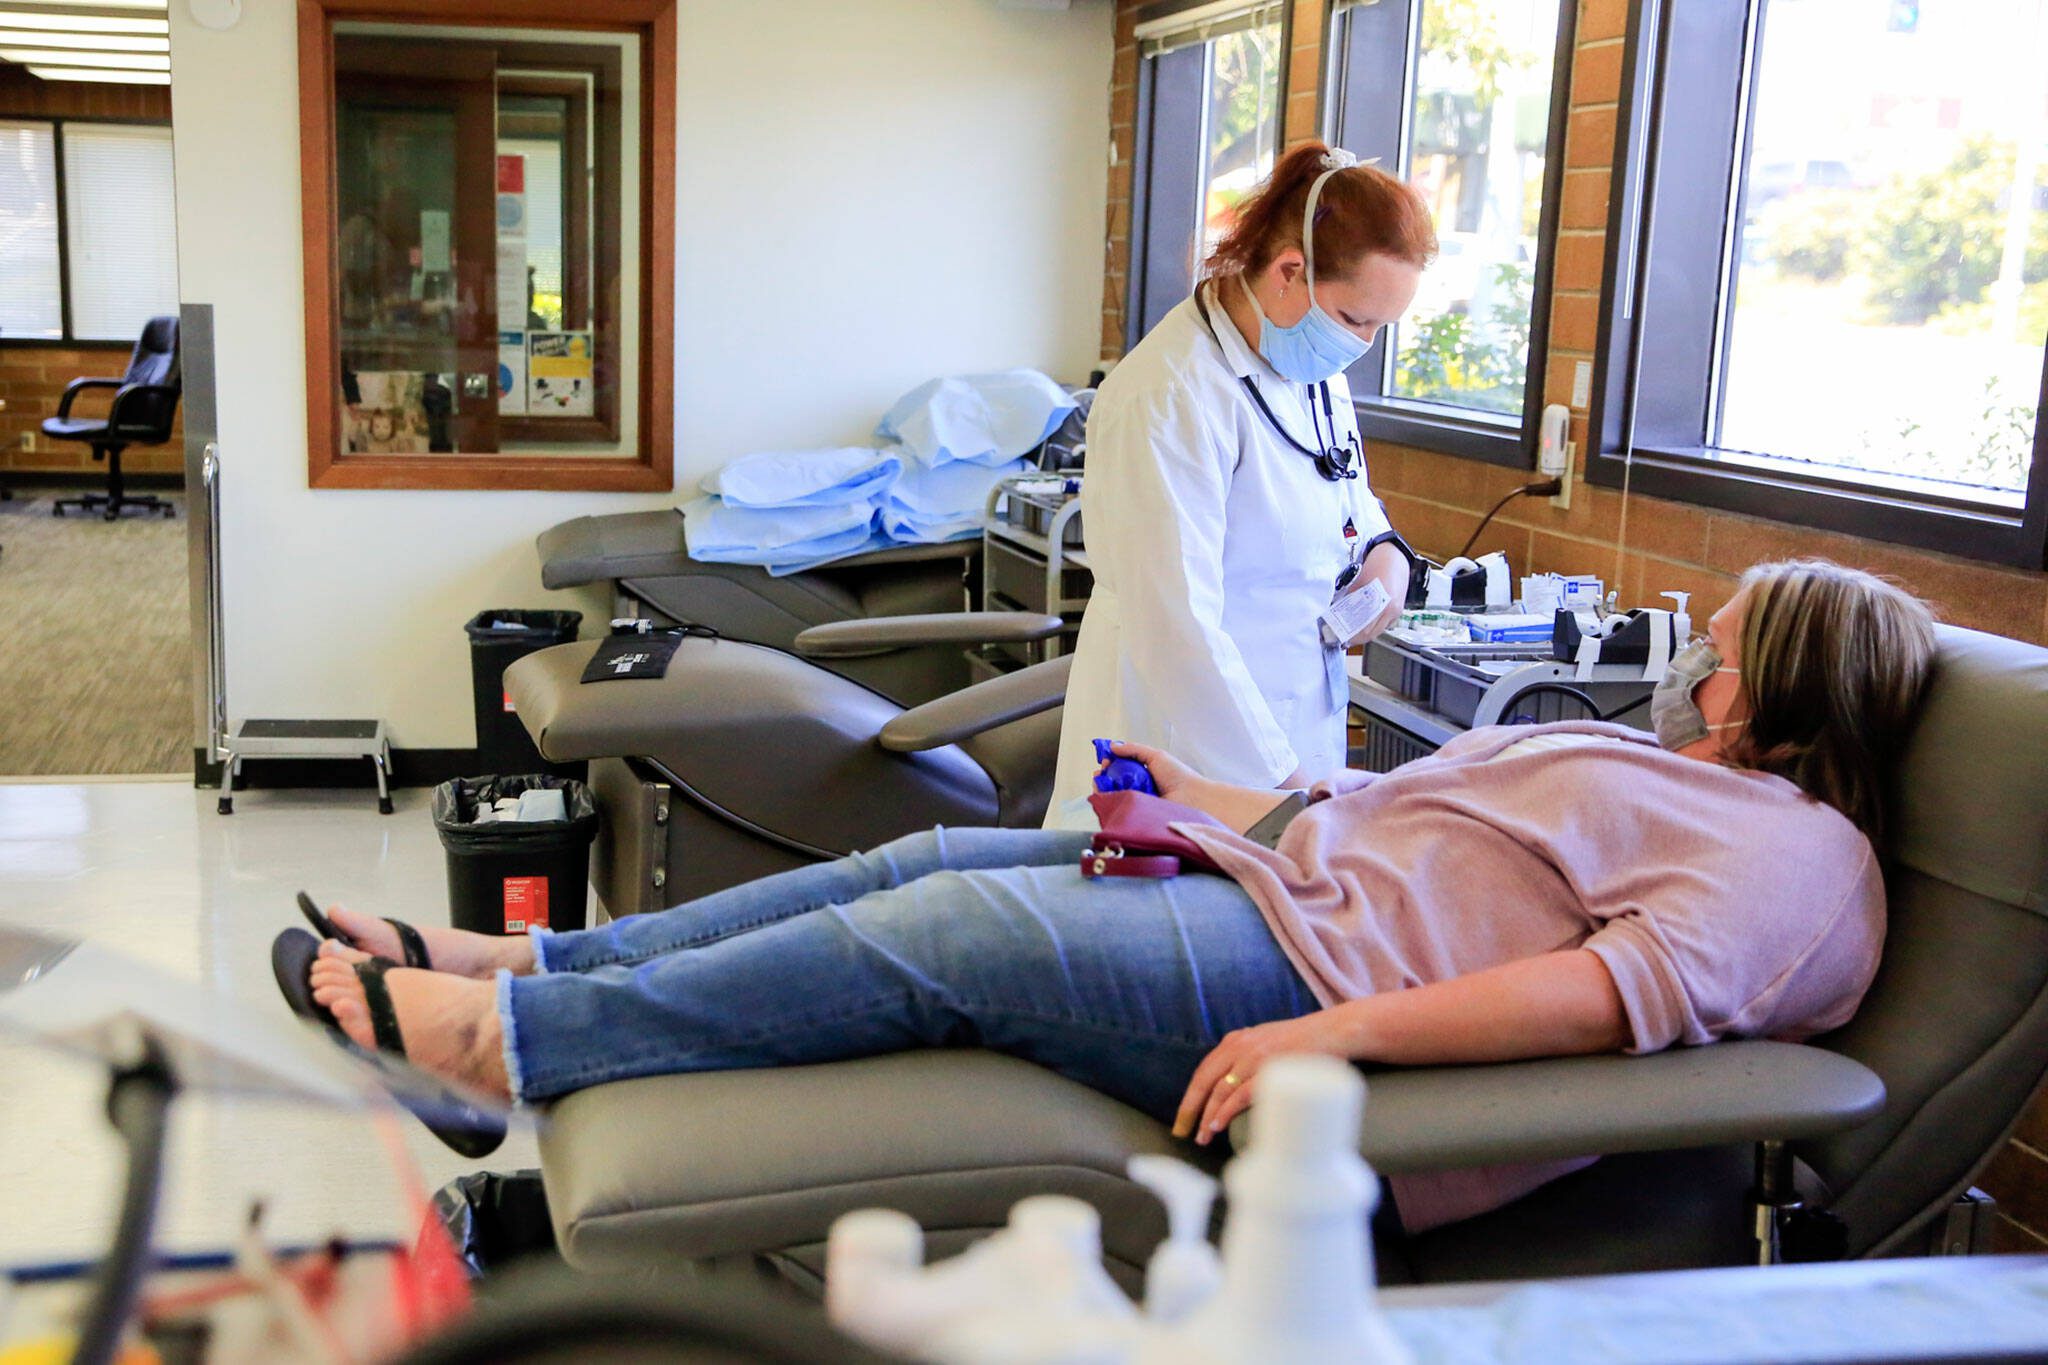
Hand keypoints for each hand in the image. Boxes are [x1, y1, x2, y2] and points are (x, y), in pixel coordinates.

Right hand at [1106, 740, 1205, 804]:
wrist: (1192, 798)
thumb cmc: (1179, 776)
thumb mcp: (1156, 756)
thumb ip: (1133, 750)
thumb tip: (1112, 746)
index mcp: (1144, 773)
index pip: (1120, 768)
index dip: (1110, 764)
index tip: (1105, 761)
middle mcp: (1139, 788)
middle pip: (1113, 782)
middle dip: (1103, 777)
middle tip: (1100, 774)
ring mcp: (1137, 802)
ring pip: (1114, 796)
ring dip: (1103, 789)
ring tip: (1100, 784)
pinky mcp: (1137, 815)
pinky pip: (1120, 809)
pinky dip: (1111, 802)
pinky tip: (1108, 796)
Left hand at [1173, 1013, 1356, 1144]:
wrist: (1335, 1031)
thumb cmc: (1305, 1043)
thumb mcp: (1267, 1042)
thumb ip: (1247, 1058)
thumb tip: (1232, 1085)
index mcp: (1237, 1040)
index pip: (1203, 1071)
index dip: (1190, 1097)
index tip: (1182, 1119)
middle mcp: (1241, 1046)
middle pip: (1204, 1081)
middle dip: (1189, 1109)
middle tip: (1181, 1132)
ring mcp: (1255, 1057)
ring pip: (1220, 1090)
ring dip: (1207, 1116)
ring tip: (1202, 1136)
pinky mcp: (1270, 1070)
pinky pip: (1240, 1094)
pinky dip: (1225, 1111)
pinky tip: (1216, 1125)